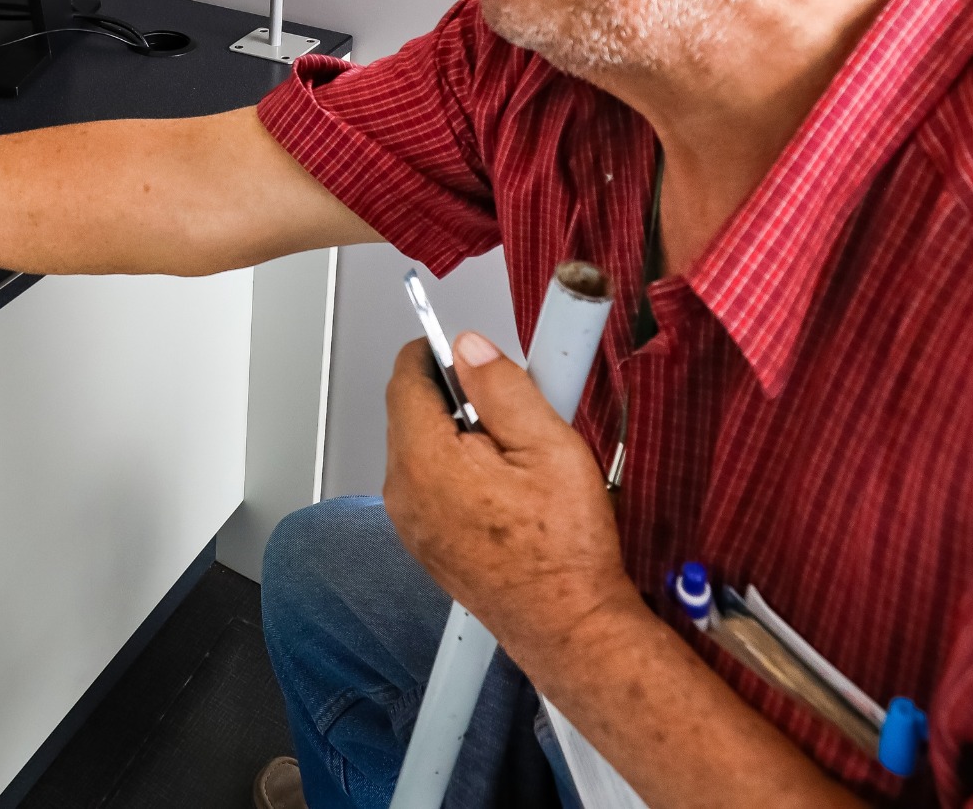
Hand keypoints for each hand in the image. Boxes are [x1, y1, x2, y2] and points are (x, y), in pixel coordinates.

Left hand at [381, 330, 639, 696]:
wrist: (568, 624)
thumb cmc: (564, 548)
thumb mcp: (548, 445)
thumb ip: (502, 387)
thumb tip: (469, 348)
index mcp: (425, 459)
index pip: (405, 377)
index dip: (435, 353)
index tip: (464, 349)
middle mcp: (404, 492)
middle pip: (410, 412)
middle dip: (454, 397)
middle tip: (508, 405)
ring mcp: (410, 522)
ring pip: (420, 449)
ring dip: (457, 435)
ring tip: (514, 455)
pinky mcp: (425, 543)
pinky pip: (429, 485)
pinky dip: (457, 471)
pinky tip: (504, 488)